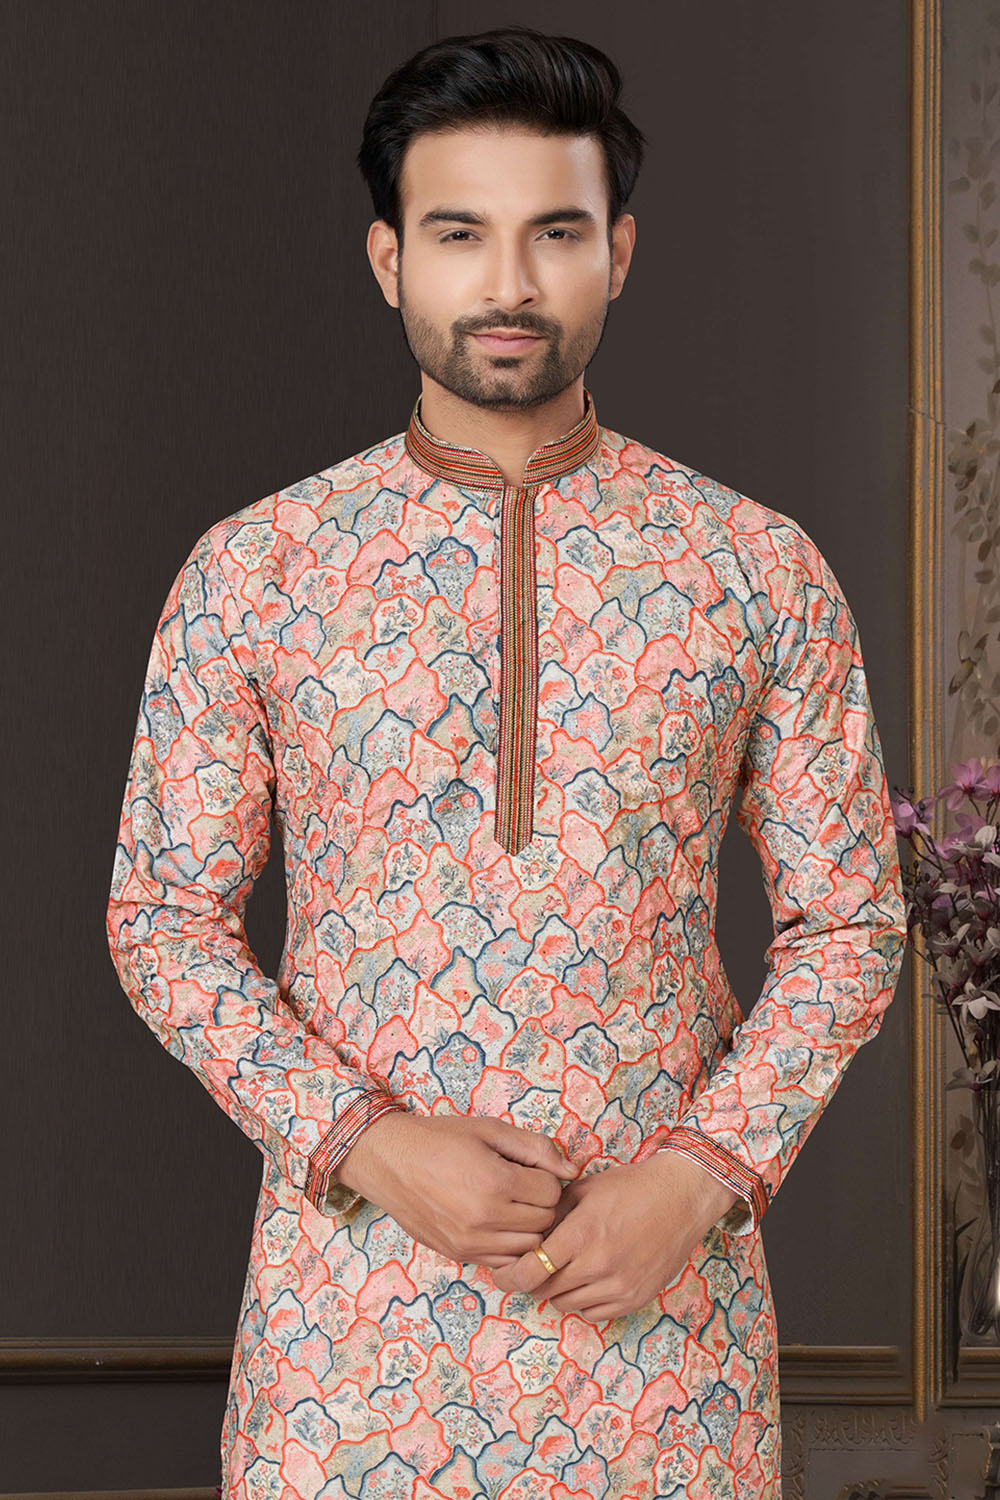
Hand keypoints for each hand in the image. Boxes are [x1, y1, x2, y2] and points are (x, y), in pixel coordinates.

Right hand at [333, 1111, 581, 1266]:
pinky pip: (503, 1262)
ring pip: (527, 1248)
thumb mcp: (489, 1130)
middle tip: (524, 1187)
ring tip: (512, 1206)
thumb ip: (535, 1148)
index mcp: (495, 1182)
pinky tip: (496, 1224)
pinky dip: (508, 1246)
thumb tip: (572, 1169)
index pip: (552, 1193)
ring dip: (527, 1228)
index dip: (547, 1179)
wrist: (389, 1161)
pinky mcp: (459, 1254)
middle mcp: (485, 1218)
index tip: (531, 1170)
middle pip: (544, 1223)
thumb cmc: (440, 1139)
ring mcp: (471, 1242)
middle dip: (541, 1204)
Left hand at [489, 1150, 737, 1321]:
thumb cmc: (630, 1187)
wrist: (681, 1198)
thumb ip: (552, 1214)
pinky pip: (593, 1313)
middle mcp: (597, 1265)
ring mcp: (618, 1286)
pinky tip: (587, 1279)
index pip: (530, 1271)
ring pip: (567, 1304)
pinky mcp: (634, 1298)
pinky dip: (583, 1300)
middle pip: (546, 1290)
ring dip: (558, 1290)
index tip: (502, 1274)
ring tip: (564, 1269)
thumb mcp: (584, 1189)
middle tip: (534, 1266)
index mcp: (580, 1234)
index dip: (509, 1276)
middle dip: (534, 1279)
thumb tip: (525, 1234)